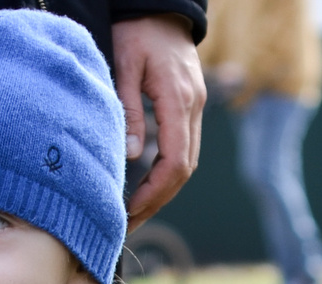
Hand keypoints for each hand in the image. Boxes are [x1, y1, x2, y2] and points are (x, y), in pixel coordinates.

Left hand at [111, 15, 206, 224]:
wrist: (161, 5)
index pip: (175, 162)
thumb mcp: (125, 63)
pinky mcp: (190, 106)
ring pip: (187, 162)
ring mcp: (196, 107)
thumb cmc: (138, 29)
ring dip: (163, 190)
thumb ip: (129, 109)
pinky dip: (167, 172)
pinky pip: (184, 148)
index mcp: (179, 99)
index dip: (153, 193)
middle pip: (185, 170)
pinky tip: (146, 184)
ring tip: (135, 211)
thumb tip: (131, 157)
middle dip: (157, 200)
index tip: (129, 211)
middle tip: (128, 223)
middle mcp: (194, 107)